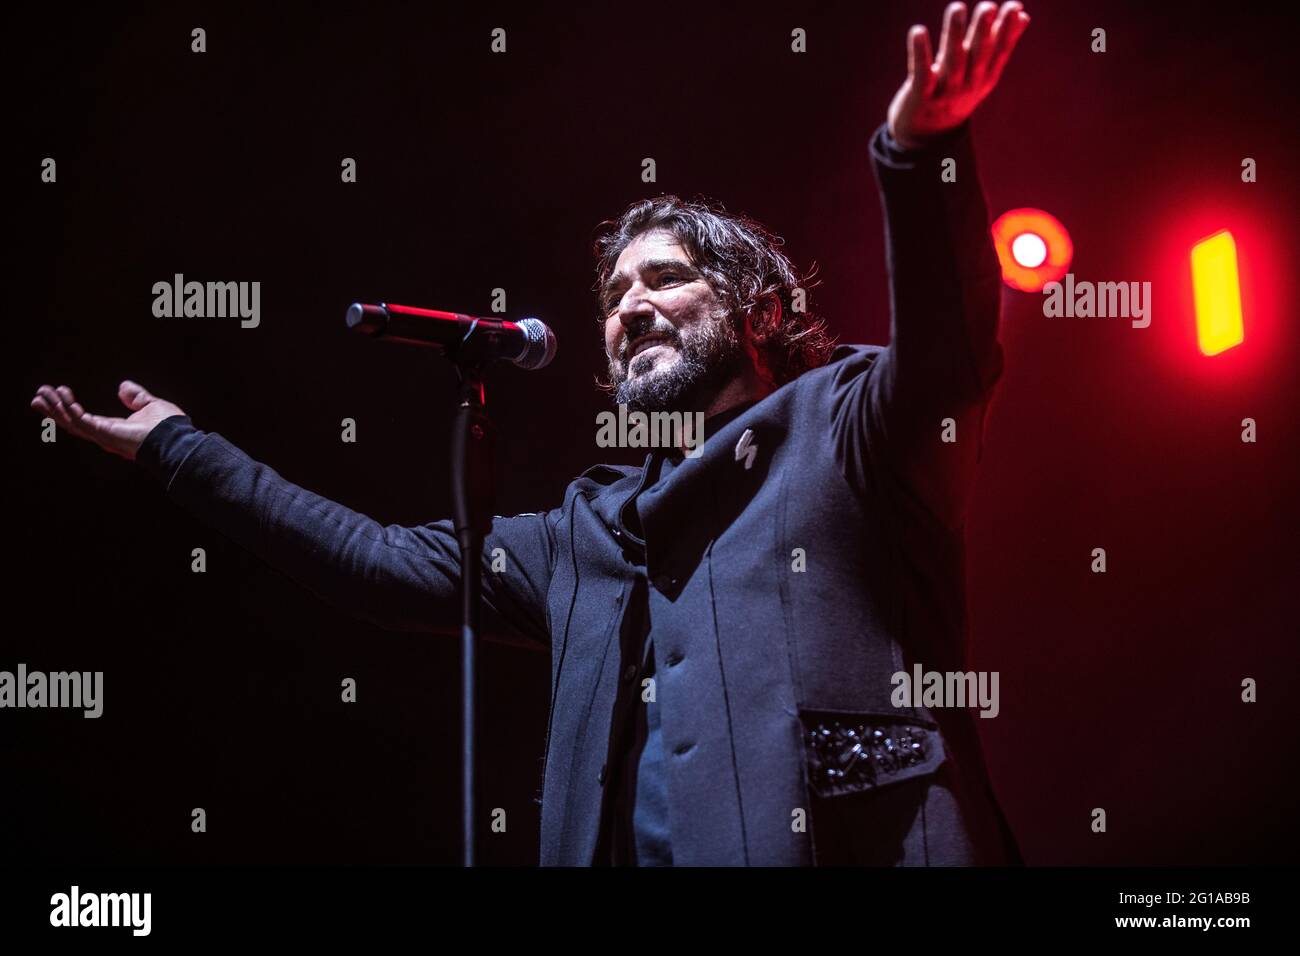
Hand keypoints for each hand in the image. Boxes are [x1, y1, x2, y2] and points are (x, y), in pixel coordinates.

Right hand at [30, 380, 185, 460]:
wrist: (176, 438)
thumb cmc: (168, 426)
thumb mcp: (150, 405)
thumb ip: (136, 397)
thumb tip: (122, 386)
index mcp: (113, 428)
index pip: (84, 418)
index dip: (68, 407)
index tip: (57, 392)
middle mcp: (104, 434)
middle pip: (72, 422)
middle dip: (54, 409)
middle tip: (38, 396)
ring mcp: (103, 436)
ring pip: (72, 422)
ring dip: (56, 407)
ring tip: (42, 393)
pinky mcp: (104, 434)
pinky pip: (81, 421)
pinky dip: (70, 408)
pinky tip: (63, 395)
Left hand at [887, 1, 1030, 150]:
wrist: (927, 136)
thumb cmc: (956, 93)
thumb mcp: (981, 73)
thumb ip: (1000, 44)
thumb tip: (1024, 15)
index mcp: (985, 78)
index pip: (999, 52)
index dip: (1007, 30)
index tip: (1014, 7)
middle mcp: (968, 85)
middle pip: (977, 56)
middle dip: (983, 31)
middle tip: (987, 6)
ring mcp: (945, 92)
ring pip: (952, 61)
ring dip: (953, 34)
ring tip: (957, 7)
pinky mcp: (920, 97)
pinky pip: (921, 74)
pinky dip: (919, 53)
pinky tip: (918, 31)